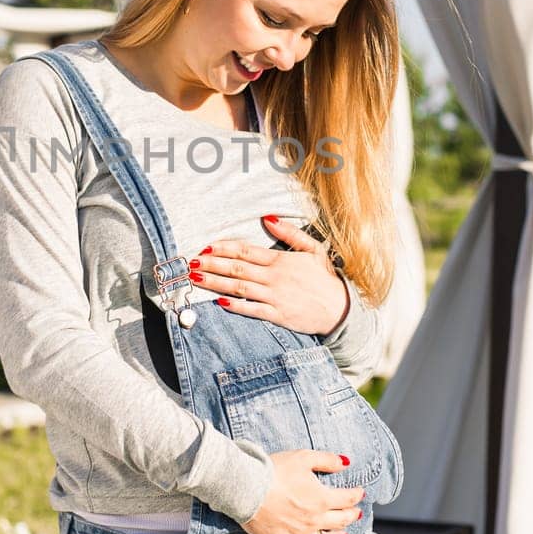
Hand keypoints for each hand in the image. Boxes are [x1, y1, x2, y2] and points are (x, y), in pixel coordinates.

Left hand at [189, 215, 348, 335]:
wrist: (341, 308)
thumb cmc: (325, 278)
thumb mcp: (313, 249)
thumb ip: (290, 233)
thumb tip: (267, 218)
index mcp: (281, 260)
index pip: (245, 251)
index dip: (223, 248)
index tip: (205, 247)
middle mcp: (275, 277)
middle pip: (236, 268)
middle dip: (212, 265)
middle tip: (191, 263)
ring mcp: (276, 296)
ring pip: (239, 287)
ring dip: (215, 283)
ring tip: (197, 280)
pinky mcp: (278, 315)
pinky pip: (253, 309)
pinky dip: (236, 306)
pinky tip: (219, 302)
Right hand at [241, 450, 364, 533]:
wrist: (245, 488)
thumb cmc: (273, 470)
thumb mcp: (303, 458)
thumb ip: (327, 460)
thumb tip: (346, 462)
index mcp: (322, 498)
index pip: (347, 499)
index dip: (356, 495)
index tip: (360, 493)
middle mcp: (315, 520)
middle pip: (341, 521)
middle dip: (352, 515)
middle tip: (357, 513)